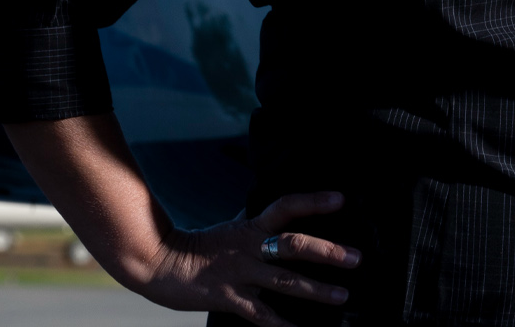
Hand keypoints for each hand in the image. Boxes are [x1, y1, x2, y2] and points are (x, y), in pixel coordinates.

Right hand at [2, 116, 358, 324]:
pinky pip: (262, 315)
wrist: (157, 264)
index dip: (314, 202)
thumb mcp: (233, 229)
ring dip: (317, 291)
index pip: (286, 207)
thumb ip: (261, 229)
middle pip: (294, 245)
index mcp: (250, 227)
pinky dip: (283, 325)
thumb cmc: (201, 248)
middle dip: (328, 253)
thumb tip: (289, 223)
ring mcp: (240, 274)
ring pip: (285, 282)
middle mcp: (250, 247)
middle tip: (357, 259)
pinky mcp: (229, 299)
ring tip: (343, 296)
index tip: (342, 200)